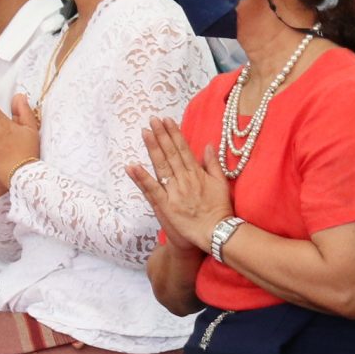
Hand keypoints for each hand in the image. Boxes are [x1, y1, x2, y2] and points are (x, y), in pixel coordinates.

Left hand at [127, 117, 231, 248]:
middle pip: (171, 154)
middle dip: (161, 135)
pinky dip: (142, 177)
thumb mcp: (221, 184)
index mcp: (197, 174)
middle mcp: (185, 179)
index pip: (183, 149)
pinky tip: (132, 165)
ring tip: (145, 132)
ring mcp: (174, 192)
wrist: (215, 234)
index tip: (166, 120)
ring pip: (161, 166)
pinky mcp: (166, 206)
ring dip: (152, 148)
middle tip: (152, 119)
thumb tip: (209, 145)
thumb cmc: (219, 210)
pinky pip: (152, 189)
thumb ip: (214, 164)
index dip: (174, 133)